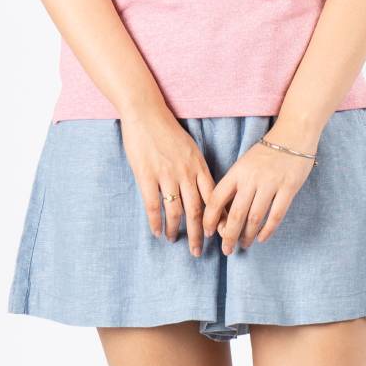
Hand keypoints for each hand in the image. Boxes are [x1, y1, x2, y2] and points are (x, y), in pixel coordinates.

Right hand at [119, 108, 227, 257]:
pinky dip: (156, 222)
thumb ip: (196, 169)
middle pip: (196, 211)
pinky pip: (153, 205)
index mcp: (198, 165)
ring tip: (174, 240)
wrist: (146, 113)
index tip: (219, 235)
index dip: (216, 219)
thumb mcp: (190, 148)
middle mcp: (185, 172)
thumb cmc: (168, 130)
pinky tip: (157, 231)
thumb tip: (203, 191)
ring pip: (176, 211)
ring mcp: (166, 175)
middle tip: (198, 252)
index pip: (212, 198)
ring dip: (176, 230)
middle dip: (198, 234)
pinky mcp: (147, 175)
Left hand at [202, 130, 316, 253]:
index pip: (217, 197)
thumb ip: (235, 184)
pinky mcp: (288, 188)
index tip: (208, 232)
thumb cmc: (266, 152)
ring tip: (243, 245)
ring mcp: (270, 184)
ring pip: (255, 218)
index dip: (210, 218)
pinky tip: (262, 238)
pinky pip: (276, 215)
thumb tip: (223, 212)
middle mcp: (251, 178)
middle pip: (235, 214)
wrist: (293, 135)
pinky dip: (268, 231)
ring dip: (247, 236)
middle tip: (226, 250)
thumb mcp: (244, 163)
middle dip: (228, 236)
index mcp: (237, 171)